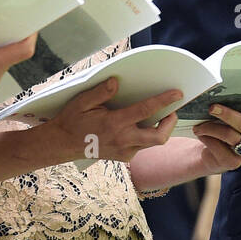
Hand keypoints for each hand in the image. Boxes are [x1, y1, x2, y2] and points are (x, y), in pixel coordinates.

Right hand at [47, 77, 179, 162]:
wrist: (62, 144)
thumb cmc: (72, 120)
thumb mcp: (82, 102)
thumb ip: (100, 92)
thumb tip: (116, 82)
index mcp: (114, 123)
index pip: (146, 111)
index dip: (164, 101)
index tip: (178, 94)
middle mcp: (123, 140)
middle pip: (159, 137)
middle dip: (170, 123)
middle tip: (172, 111)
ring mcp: (124, 151)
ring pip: (152, 143)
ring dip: (159, 130)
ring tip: (159, 117)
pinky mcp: (123, 157)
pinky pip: (142, 146)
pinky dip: (145, 136)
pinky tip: (138, 126)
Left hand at [191, 77, 240, 172]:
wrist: (209, 152)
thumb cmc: (218, 127)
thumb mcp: (224, 114)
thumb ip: (228, 102)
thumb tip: (217, 83)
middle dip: (227, 114)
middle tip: (212, 107)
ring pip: (230, 136)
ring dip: (211, 128)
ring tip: (198, 126)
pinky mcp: (233, 162)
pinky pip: (219, 148)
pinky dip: (207, 140)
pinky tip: (201, 136)